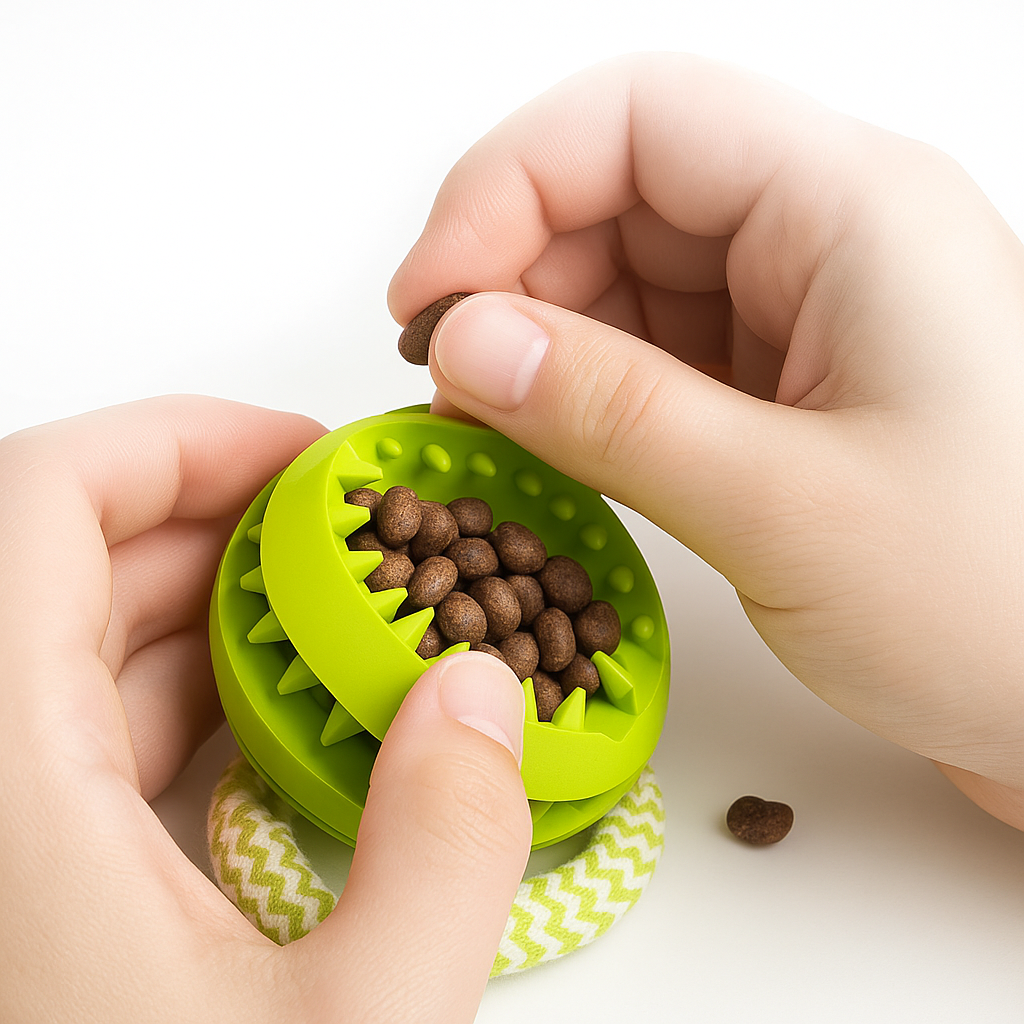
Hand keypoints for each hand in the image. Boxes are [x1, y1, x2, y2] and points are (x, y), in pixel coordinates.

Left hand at [0, 396, 529, 1022]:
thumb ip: (444, 850)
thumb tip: (486, 696)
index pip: (41, 500)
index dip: (180, 440)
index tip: (306, 457)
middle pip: (64, 560)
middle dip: (223, 524)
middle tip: (349, 537)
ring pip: (69, 650)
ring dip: (204, 614)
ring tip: (333, 622)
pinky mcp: (14, 888)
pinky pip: (75, 738)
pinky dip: (175, 702)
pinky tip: (273, 727)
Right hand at [388, 53, 1023, 828]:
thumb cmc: (1006, 605)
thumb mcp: (784, 507)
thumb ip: (611, 413)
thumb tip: (464, 345)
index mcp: (854, 211)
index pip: (640, 119)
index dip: (505, 186)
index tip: (428, 298)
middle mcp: (829, 240)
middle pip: (620, 193)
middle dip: (511, 275)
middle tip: (446, 381)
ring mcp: (806, 316)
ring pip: (626, 279)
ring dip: (540, 342)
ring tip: (486, 430)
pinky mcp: (787, 389)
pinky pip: (655, 355)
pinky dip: (586, 393)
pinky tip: (548, 448)